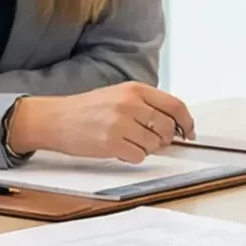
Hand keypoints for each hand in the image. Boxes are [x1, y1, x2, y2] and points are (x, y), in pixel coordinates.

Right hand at [9, 83, 196, 162]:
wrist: (56, 119)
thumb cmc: (88, 109)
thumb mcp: (119, 95)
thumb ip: (146, 106)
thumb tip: (175, 126)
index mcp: (134, 89)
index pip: (175, 105)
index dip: (187, 122)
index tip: (189, 132)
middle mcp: (129, 104)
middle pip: (167, 128)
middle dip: (166, 139)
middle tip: (155, 140)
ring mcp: (120, 124)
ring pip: (155, 145)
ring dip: (147, 148)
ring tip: (129, 141)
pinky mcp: (111, 143)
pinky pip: (139, 156)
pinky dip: (133, 156)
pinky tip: (119, 148)